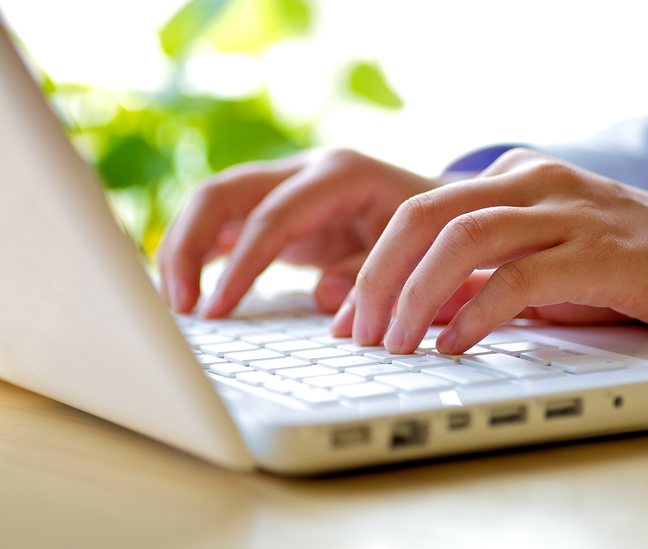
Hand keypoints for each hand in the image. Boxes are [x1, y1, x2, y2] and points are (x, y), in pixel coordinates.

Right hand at [157, 149, 436, 316]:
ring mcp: (286, 185)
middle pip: (223, 194)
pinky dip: (200, 252)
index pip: (272, 218)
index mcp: (339, 173)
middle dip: (188, 247)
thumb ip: (372, 273)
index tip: (215, 310)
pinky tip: (184, 288)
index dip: (240, 266)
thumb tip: (324, 298)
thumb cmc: (432, 230)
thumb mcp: (415, 251)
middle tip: (179, 306)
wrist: (443, 206)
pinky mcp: (277, 208)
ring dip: (183, 249)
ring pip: (213, 204)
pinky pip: (225, 223)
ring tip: (175, 304)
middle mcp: (305, 170)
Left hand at [335, 148, 647, 353]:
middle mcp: (533, 182)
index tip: (347, 318)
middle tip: (357, 332)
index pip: (419, 210)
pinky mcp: (598, 252)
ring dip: (417, 294)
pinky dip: (477, 312)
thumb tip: (406, 314)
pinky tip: (453, 345)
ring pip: (465, 237)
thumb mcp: (534, 265)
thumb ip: (473, 281)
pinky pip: (520, 276)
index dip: (372, 263)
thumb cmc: (616, 266)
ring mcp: (567, 212)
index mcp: (511, 177)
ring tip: (394, 343)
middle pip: (427, 213)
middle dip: (380, 275)